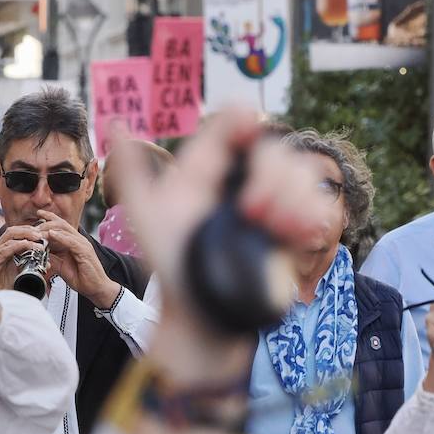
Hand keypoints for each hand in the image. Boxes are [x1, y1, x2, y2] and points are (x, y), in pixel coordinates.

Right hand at [0, 224, 51, 292]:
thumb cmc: (6, 291)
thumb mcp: (22, 275)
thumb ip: (32, 267)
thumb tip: (47, 263)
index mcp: (3, 251)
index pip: (15, 234)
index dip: (29, 231)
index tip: (43, 235)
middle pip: (12, 231)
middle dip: (29, 230)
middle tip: (42, 235)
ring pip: (9, 237)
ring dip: (26, 237)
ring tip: (39, 241)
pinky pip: (5, 249)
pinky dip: (18, 246)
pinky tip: (28, 246)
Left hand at [37, 210, 118, 307]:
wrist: (96, 288)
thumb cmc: (82, 278)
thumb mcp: (62, 267)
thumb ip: (52, 258)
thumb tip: (39, 253)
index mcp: (74, 242)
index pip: (61, 225)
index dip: (50, 218)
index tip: (38, 214)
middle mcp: (79, 240)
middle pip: (62, 224)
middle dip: (47, 221)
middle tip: (34, 224)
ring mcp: (83, 244)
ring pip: (65, 230)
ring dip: (50, 228)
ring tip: (38, 229)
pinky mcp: (85, 251)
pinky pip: (71, 241)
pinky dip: (60, 237)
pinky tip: (51, 234)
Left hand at [108, 110, 324, 378]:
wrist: (204, 312)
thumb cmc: (172, 265)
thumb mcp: (146, 216)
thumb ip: (133, 171)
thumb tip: (113, 123)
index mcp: (207, 171)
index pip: (234, 126)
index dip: (244, 121)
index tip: (247, 126)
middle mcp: (241, 181)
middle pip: (274, 150)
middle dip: (269, 177)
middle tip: (251, 213)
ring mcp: (272, 203)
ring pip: (302, 173)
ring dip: (293, 198)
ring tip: (275, 230)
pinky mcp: (294, 228)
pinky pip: (320, 205)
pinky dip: (314, 215)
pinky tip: (297, 234)